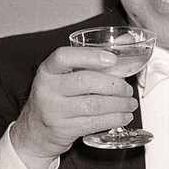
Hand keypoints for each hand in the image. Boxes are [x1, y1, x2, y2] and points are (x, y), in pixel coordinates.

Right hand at [11, 45, 136, 166]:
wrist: (38, 128)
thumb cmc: (58, 96)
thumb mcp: (67, 75)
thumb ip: (94, 59)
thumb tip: (127, 39)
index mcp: (48, 70)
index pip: (64, 57)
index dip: (90, 56)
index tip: (112, 59)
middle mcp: (47, 88)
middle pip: (85, 82)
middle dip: (114, 85)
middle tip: (127, 89)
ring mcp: (54, 110)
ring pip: (94, 105)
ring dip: (119, 104)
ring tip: (130, 103)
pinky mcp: (64, 129)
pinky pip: (95, 123)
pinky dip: (115, 119)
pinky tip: (124, 116)